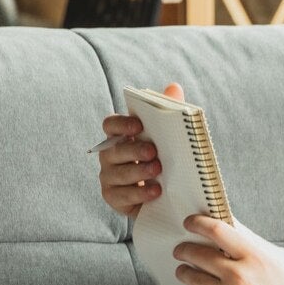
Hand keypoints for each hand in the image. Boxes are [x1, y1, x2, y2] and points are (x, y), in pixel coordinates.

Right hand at [97, 81, 183, 217]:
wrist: (163, 195)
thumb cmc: (161, 159)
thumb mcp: (167, 137)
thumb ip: (168, 112)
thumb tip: (174, 87)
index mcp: (120, 136)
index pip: (110, 124)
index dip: (122, 124)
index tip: (139, 126)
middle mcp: (109, 155)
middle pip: (114, 150)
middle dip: (133, 150)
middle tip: (153, 151)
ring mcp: (109, 177)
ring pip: (117, 174)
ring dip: (138, 171)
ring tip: (158, 170)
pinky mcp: (113, 197)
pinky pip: (122, 195)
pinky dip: (139, 193)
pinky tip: (156, 191)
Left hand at [174, 215, 283, 284]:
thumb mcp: (273, 270)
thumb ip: (250, 254)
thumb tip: (224, 239)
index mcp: (255, 258)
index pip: (218, 231)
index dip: (198, 224)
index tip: (189, 223)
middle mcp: (240, 275)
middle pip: (198, 254)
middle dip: (184, 251)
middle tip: (179, 252)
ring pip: (192, 277)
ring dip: (185, 273)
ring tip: (185, 273)